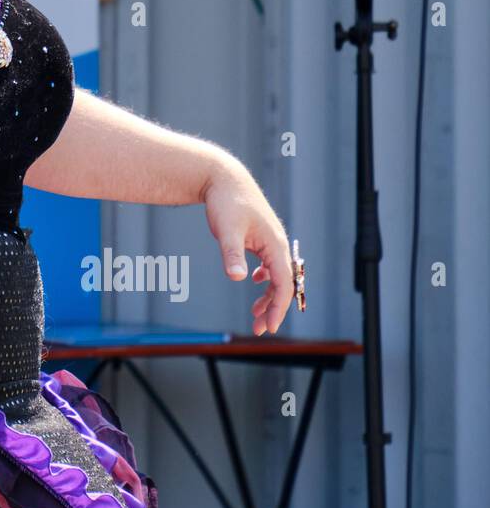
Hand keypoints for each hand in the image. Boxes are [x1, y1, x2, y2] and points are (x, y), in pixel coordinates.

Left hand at [201, 159, 292, 335]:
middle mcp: (277, 244)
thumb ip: (232, 254)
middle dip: (274, 308)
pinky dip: (264, 278)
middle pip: (283, 283)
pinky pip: (269, 263)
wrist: (223, 178)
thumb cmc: (226, 202)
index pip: (284, 283)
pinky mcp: (260, 237)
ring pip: (276, 275)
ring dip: (268, 295)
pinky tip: (254, 282)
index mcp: (275, 244)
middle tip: (261, 328)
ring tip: (256, 313)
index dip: (279, 307)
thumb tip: (237, 278)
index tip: (270, 327)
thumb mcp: (227, 230)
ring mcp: (270, 241)